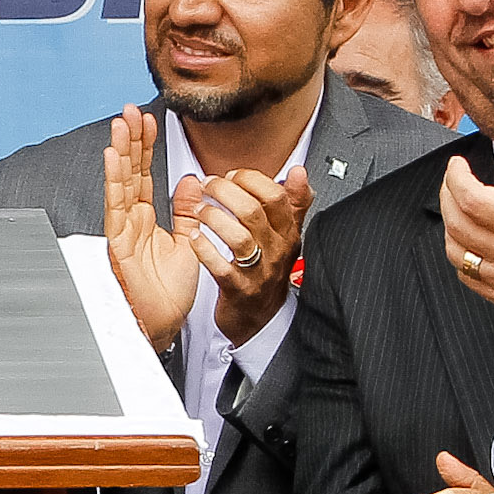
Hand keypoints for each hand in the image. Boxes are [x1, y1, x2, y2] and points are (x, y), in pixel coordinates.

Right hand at [101, 106, 198, 350]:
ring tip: (121, 123)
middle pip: (129, 173)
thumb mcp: (187, 242)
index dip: (146, 148)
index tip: (148, 121)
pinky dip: (114, 180)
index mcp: (146, 220)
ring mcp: (122, 230)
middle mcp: (131, 222)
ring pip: (120, 183)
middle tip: (130, 111)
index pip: (145, 175)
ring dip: (120, 151)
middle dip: (130, 141)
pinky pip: (115, 206)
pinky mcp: (118, 243)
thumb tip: (189, 180)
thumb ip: (186, 211)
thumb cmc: (168, 294)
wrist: (161, 326)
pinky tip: (112, 158)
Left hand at [178, 163, 311, 344]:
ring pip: (239, 237)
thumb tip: (299, 172)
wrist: (261, 321)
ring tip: (199, 209)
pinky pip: (222, 268)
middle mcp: (275, 250)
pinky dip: (205, 249)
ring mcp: (259, 272)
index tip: (232, 174)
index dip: (251, 179)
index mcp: (287, 233)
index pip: (276, 196)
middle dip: (226, 191)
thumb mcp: (288, 237)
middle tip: (208, 185)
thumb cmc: (269, 274)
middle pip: (254, 211)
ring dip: (214, 217)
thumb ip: (294, 203)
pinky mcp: (239, 291)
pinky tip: (194, 238)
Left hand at [437, 127, 493, 321]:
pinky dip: (463, 255)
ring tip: (463, 207)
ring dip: (452, 225)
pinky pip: (470, 278)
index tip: (458, 165)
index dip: (456, 177)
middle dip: (448, 194)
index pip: (471, 199)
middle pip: (457, 223)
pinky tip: (475, 239)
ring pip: (457, 253)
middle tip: (456, 180)